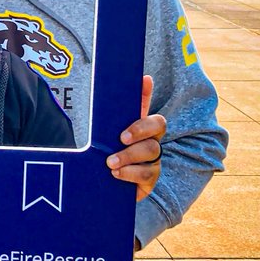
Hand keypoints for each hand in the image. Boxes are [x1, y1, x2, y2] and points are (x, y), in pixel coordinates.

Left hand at [105, 75, 164, 201]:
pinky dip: (130, 174)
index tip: (128, 122)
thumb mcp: (111, 127)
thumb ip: (124, 105)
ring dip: (129, 157)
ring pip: (151, 155)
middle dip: (138, 134)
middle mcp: (153, 146)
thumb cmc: (110, 148)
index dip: (145, 115)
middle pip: (154, 136)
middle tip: (120, 139)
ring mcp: (153, 165)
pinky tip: (116, 174)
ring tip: (110, 163)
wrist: (102, 180)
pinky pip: (146, 176)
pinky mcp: (148, 183)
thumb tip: (145, 77)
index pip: (156, 121)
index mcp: (145, 131)